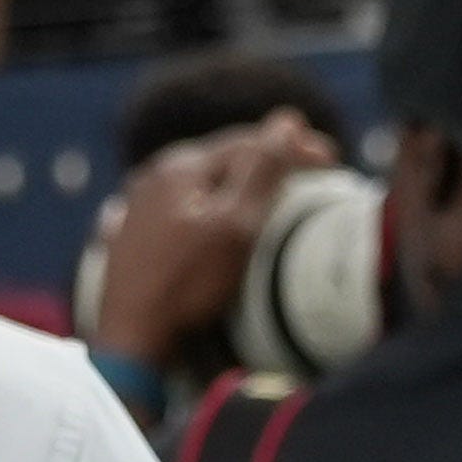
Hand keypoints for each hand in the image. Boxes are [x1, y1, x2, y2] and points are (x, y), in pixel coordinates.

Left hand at [76, 110, 334, 372]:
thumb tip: (286, 122)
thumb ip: (262, 172)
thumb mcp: (235, 227)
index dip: (294, 145)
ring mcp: (137, 206)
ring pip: (200, 182)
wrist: (129, 340)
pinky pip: (180, 207)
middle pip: (223, 157)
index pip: (249, 141)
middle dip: (267, 160)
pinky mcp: (132, 236)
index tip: (332, 159)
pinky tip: (214, 213)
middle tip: (309, 171)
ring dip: (237, 182)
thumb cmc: (186, 285)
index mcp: (180, 166)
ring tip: (268, 195)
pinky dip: (209, 205)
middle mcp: (153, 176)